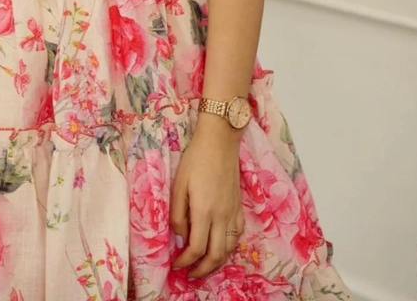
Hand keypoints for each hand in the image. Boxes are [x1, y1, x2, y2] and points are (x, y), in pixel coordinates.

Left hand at [170, 123, 244, 278]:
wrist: (220, 141)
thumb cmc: (195, 159)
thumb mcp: (178, 184)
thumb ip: (177, 213)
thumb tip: (179, 235)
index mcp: (204, 211)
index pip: (197, 248)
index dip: (185, 261)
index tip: (176, 264)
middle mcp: (222, 216)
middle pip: (216, 256)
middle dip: (203, 270)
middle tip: (191, 275)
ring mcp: (233, 212)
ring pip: (229, 248)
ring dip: (218, 262)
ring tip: (205, 266)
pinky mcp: (239, 206)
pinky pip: (238, 235)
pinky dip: (229, 247)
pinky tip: (222, 246)